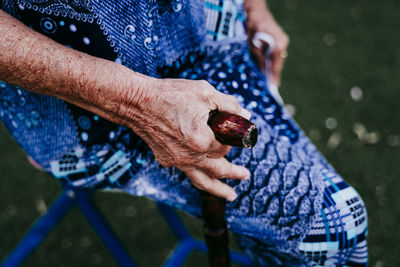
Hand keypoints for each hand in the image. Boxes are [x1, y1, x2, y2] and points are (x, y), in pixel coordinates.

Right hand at [123, 78, 251, 200]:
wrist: (136, 101)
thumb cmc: (171, 94)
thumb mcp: (205, 93)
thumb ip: (229, 105)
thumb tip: (246, 114)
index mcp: (202, 141)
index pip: (227, 147)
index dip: (233, 138)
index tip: (235, 130)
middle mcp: (190, 156)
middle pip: (219, 170)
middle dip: (234, 173)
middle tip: (245, 176)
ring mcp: (176, 161)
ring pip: (201, 180)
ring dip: (218, 189)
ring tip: (230, 196)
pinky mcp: (165, 159)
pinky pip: (185, 170)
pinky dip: (196, 173)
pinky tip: (201, 173)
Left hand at [246, 7, 288, 85]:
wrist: (255, 11)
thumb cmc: (252, 27)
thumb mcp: (252, 46)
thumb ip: (258, 61)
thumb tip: (262, 75)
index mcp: (278, 46)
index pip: (276, 67)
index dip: (273, 79)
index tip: (272, 90)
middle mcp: (282, 44)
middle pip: (277, 65)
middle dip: (272, 76)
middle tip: (268, 89)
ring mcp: (282, 42)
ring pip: (276, 60)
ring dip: (271, 69)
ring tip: (266, 82)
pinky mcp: (279, 40)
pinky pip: (275, 55)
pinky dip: (270, 62)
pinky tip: (265, 69)